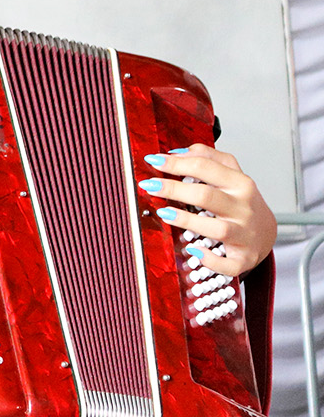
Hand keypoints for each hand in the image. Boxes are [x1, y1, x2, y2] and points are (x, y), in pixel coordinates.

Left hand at [140, 143, 276, 276]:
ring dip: (187, 221)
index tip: (153, 160)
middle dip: (175, 189)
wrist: (267, 233)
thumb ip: (207, 158)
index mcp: (240, 184)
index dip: (177, 163)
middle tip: (149, 185)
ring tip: (163, 212)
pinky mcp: (243, 258)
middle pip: (207, 196)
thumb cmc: (240, 201)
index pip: (206, 168)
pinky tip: (193, 251)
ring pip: (217, 229)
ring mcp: (245, 235)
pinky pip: (228, 264)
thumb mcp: (230, 174)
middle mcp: (243, 208)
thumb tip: (176, 152)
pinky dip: (211, 260)